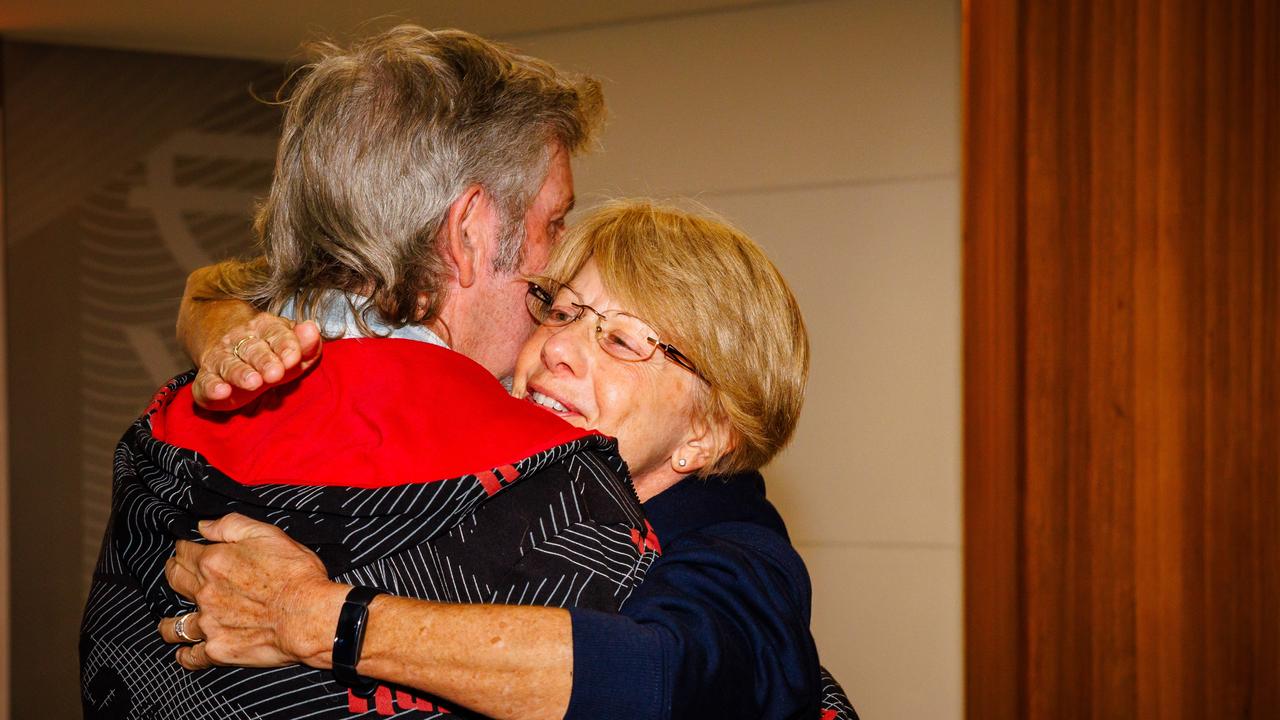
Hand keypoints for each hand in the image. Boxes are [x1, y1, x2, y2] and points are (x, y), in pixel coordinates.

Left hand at [159, 513, 343, 670]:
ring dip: (168, 623)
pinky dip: (185, 656)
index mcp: (214, 561)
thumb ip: (231, 525)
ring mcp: (209, 623)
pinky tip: (184, 653)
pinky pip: (192, 656)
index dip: (183, 547)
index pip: (185, 551)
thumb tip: (203, 526)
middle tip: (175, 572)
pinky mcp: (218, 649)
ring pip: (174, 625)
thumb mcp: (268, 534)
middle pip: (175, 581)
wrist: (309, 615)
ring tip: (168, 623)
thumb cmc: (296, 574)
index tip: (185, 548)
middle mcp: (205, 592)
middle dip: (172, 573)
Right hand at [194, 314, 322, 410]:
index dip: (286, 346)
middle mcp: (240, 340)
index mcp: (265, 329)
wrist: (226, 344)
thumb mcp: (291, 347)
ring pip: (230, 364)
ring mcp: (221, 358)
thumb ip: (306, 344)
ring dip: (241, 373)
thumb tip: (312, 329)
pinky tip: (220, 392)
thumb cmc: (270, 352)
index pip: (277, 334)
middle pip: (253, 349)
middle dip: (265, 361)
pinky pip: (205, 382)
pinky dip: (211, 387)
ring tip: (253, 382)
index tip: (293, 358)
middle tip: (275, 373)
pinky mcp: (207, 378)